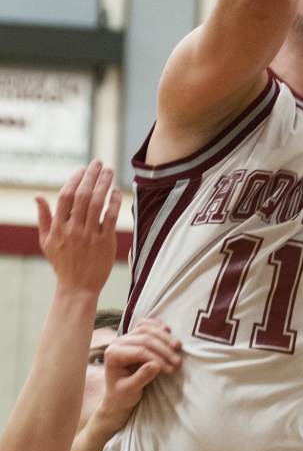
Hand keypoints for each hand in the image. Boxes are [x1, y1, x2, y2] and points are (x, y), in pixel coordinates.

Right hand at [35, 160, 120, 295]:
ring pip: (97, 203)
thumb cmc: (63, 263)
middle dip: (91, 176)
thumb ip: (44, 218)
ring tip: (109, 171)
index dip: (74, 180)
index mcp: (58, 228)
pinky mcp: (105, 242)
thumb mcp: (47, 242)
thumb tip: (38, 196)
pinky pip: (110, 217)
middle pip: (83, 195)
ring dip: (104, 184)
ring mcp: (89, 236)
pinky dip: (114, 202)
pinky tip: (116, 192)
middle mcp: (73, 230)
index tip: (82, 169)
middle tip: (98, 163)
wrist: (77, 288)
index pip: (65, 196)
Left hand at [96, 319, 182, 430]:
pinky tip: (168, 331)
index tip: (171, 369)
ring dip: (164, 336)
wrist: (118, 394)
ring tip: (178, 346)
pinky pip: (146, 324)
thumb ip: (141, 377)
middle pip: (145, 338)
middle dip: (164, 349)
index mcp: (113, 354)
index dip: (157, 358)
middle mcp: (118, 342)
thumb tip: (157, 365)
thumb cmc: (122, 395)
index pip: (139, 351)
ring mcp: (126, 337)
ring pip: (147, 329)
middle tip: (178, 361)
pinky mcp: (133, 336)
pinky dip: (158, 326)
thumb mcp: (130, 391)